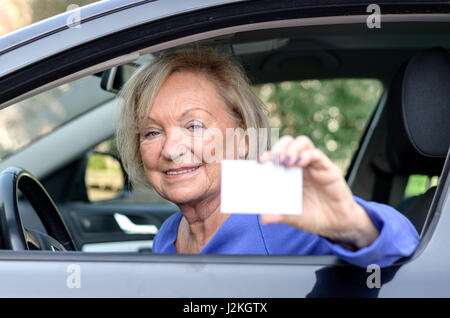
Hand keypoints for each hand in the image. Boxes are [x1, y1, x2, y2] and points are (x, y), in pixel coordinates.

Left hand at [258, 135, 378, 249]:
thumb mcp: (292, 217)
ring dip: (291, 148)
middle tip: (272, 161)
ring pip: (302, 143)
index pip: (275, 156)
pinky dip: (306, 155)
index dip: (266, 155)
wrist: (336, 224)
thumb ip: (278, 215)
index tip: (259, 161)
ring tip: (285, 161)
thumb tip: (262, 218)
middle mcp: (299, 166)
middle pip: (287, 143)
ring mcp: (313, 165)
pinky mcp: (327, 168)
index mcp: (287, 173)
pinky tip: (300, 163)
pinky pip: (316, 154)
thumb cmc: (312, 216)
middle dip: (278, 148)